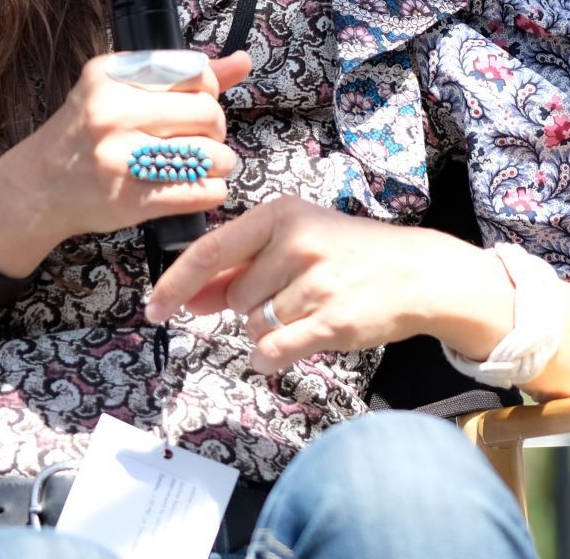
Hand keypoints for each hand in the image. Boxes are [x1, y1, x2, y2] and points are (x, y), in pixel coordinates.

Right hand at [11, 50, 251, 245]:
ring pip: (212, 155)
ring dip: (220, 164)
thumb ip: (182, 76)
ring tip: (203, 165)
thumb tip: (243, 61)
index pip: (194, 74)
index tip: (193, 106)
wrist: (36, 186)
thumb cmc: (85, 134)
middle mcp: (112, 111)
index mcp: (111, 74)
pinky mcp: (129, 199)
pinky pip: (201, 192)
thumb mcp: (120, 91)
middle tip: (201, 139)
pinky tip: (198, 187)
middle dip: (216, 130)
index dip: (206, 93)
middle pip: (208, 114)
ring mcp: (120, 157)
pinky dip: (212, 191)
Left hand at [144, 194, 471, 372]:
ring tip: (308, 309)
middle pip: (234, 298)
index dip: (175, 284)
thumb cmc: (346, 255)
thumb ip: (237, 267)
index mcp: (280, 214)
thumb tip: (181, 297)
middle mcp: (296, 242)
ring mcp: (317, 281)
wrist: (417, 272)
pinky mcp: (334, 320)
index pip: (209, 251)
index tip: (153, 309)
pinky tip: (294, 343)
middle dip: (250, 307)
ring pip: (253, 326)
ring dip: (269, 329)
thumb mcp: (292, 242)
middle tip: (292, 294)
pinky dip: (272, 356)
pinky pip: (274, 350)